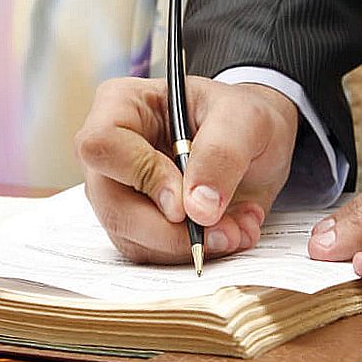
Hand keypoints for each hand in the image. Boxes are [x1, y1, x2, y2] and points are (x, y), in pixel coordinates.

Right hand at [75, 77, 297, 263]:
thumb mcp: (245, 119)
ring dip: (191, 245)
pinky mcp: (138, 227)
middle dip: (172, 231)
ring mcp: (119, 194)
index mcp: (121, 106)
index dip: (142, 176)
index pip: (102, 146)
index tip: (186, 199)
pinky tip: (231, 230)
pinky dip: (198, 251)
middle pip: (113, 206)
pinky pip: (155, 255)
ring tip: (238, 226)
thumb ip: (221, 154)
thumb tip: (197, 209)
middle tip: (225, 230)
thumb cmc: (242, 117)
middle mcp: (109, 155)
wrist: (259, 144)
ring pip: (134, 239)